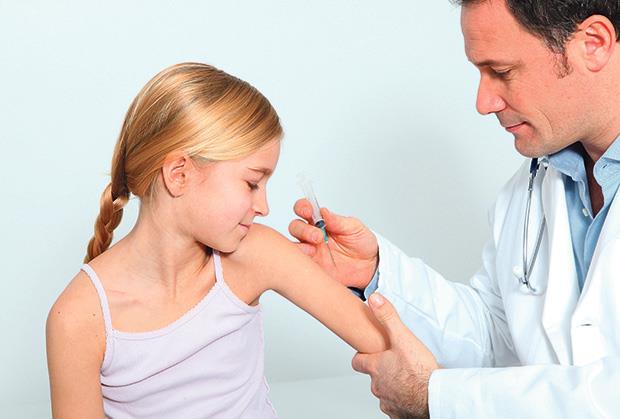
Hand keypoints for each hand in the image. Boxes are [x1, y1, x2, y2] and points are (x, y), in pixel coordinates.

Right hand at [288, 198, 378, 288]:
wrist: (369, 267)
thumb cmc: (362, 244)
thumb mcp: (355, 228)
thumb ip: (338, 221)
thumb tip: (324, 211)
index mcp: (321, 222)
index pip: (304, 209)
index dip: (302, 207)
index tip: (308, 211)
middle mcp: (312, 235)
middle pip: (295, 227)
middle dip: (303, 229)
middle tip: (318, 236)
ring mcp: (311, 251)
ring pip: (293, 245)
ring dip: (300, 245)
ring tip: (314, 248)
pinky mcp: (312, 266)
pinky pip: (300, 263)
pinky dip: (301, 261)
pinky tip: (311, 260)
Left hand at [352, 293, 438, 418]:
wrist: (437, 397)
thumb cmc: (421, 371)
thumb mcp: (403, 338)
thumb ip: (388, 317)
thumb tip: (374, 299)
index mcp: (376, 367)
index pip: (357, 361)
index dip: (361, 356)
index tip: (367, 352)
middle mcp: (378, 386)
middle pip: (373, 377)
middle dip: (382, 371)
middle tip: (396, 363)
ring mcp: (387, 402)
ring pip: (385, 392)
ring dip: (393, 386)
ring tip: (408, 378)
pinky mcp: (399, 414)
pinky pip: (396, 407)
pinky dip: (403, 401)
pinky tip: (413, 393)